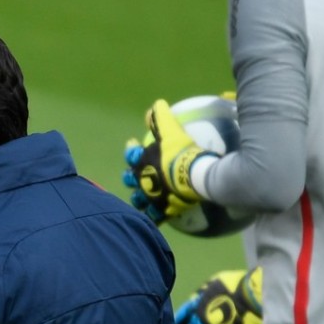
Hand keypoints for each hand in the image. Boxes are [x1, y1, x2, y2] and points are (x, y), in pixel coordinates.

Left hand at [124, 99, 214, 222]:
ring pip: (139, 200)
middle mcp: (142, 180)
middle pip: (131, 179)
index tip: (132, 144)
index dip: (131, 149)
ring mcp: (151, 197)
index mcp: (142, 162)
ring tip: (140, 198)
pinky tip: (156, 220)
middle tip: (131, 175)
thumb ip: (161, 118)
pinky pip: (156, 217)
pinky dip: (155, 218)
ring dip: (139, 198)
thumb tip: (157, 103)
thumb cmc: (180, 152)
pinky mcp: (162, 209)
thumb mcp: (171, 132)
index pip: (131, 154)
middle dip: (130, 176)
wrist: (193, 175)